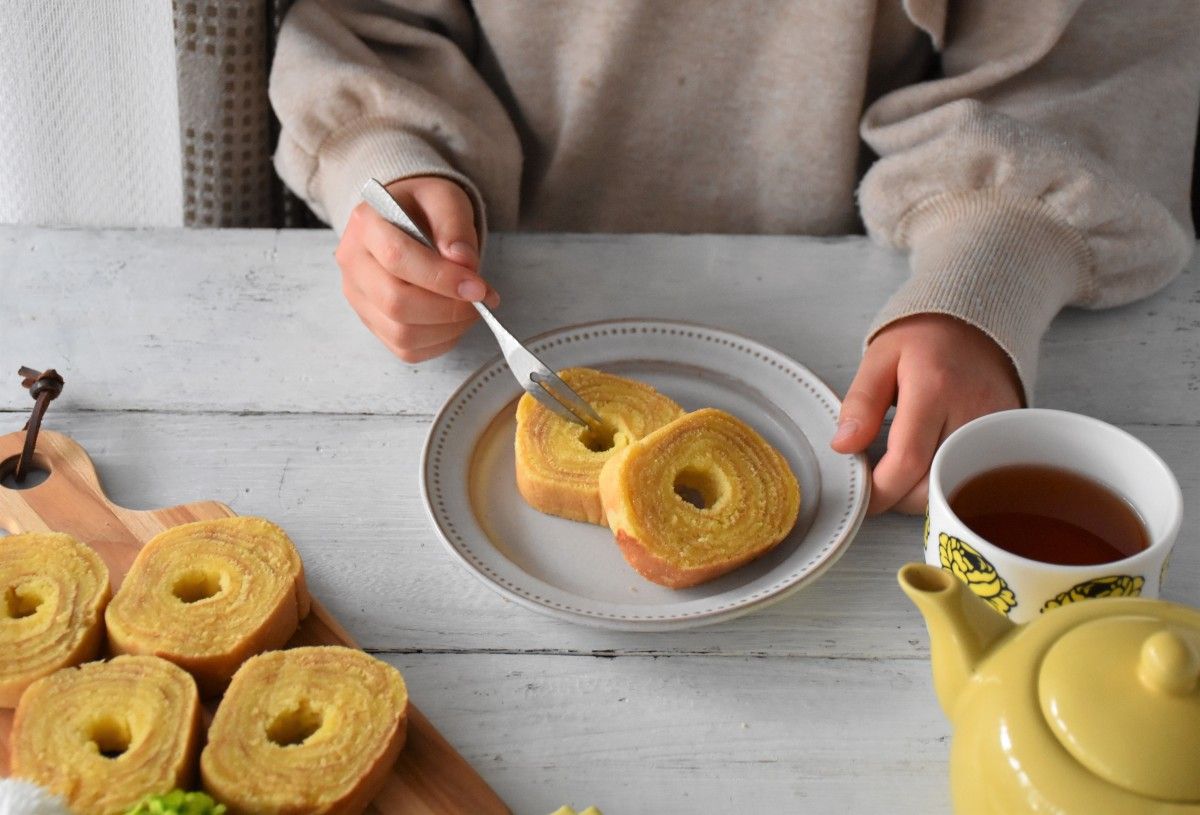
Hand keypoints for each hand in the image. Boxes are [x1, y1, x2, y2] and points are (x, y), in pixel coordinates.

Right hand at [336, 176, 498, 362]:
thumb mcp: (444, 198)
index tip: (478, 287)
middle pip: (396, 303)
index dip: (442, 278)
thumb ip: (454, 225)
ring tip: (471, 309)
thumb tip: (463, 262)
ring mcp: (359, 298)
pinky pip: (406, 350)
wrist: (406, 220)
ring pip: (401, 333)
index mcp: (365, 224)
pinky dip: (440, 342)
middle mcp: (353, 264)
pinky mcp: (372, 323)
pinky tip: (455, 321)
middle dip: (448, 309)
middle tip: (480, 300)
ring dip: (448, 328)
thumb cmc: (424, 209)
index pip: (397, 258)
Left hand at [830, 314, 1022, 514]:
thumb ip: (860, 402)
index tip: (861, 496)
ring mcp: (994, 426)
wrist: (975, 321)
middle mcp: (972, 411)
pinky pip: (974, 476)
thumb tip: (844, 447)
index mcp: (934, 388)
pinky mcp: (1006, 436)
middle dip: (898, 498)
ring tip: (901, 475)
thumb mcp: (880, 358)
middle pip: (933, 485)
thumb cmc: (924, 338)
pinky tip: (929, 469)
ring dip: (922, 495)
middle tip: (877, 484)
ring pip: (955, 488)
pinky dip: (947, 483)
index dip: (880, 490)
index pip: (907, 461)